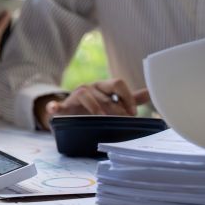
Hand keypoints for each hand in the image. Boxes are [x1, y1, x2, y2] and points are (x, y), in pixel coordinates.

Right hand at [35, 78, 150, 129]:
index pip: (118, 84)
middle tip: (122, 120)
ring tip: (101, 118)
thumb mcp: (111, 101)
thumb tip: (151, 92)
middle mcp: (90, 88)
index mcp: (103, 86)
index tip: (133, 113)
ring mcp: (74, 96)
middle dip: (115, 107)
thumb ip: (129, 98)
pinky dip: (55, 106)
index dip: (126, 97)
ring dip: (95, 107)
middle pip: (104, 93)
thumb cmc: (93, 106)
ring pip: (86, 95)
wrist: (69, 112)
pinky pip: (58, 105)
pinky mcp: (62, 107)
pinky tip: (54, 108)